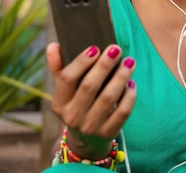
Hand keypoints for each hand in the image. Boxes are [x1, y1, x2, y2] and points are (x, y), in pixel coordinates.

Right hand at [46, 43, 136, 158]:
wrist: (85, 140)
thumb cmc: (75, 105)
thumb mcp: (64, 90)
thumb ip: (58, 67)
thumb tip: (53, 45)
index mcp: (59, 103)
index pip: (67, 79)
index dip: (81, 62)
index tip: (95, 48)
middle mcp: (72, 116)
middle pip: (89, 86)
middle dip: (104, 65)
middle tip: (116, 49)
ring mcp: (90, 127)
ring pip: (108, 98)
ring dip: (120, 77)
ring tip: (130, 62)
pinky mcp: (108, 133)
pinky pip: (122, 112)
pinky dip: (129, 96)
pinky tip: (132, 83)